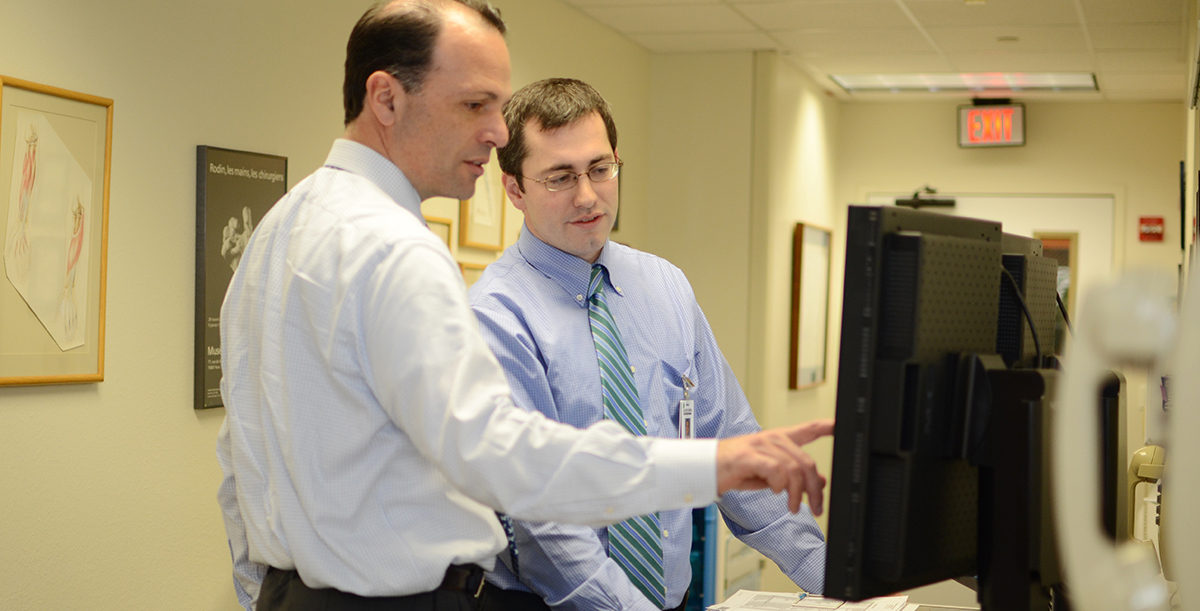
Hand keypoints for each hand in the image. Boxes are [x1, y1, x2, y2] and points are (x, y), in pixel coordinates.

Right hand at [715, 419, 833, 514]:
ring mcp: (760, 446)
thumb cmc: (735, 470)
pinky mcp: (749, 456)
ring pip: (794, 469)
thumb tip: (820, 481)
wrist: (706, 468)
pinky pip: (776, 471)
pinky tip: (775, 492)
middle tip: (816, 507)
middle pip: (806, 462)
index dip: (828, 427)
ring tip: (793, 507)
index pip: (809, 428)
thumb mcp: (770, 474)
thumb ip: (794, 475)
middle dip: (815, 489)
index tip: (842, 427)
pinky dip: (779, 486)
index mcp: (778, 439)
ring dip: (797, 494)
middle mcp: (772, 439)